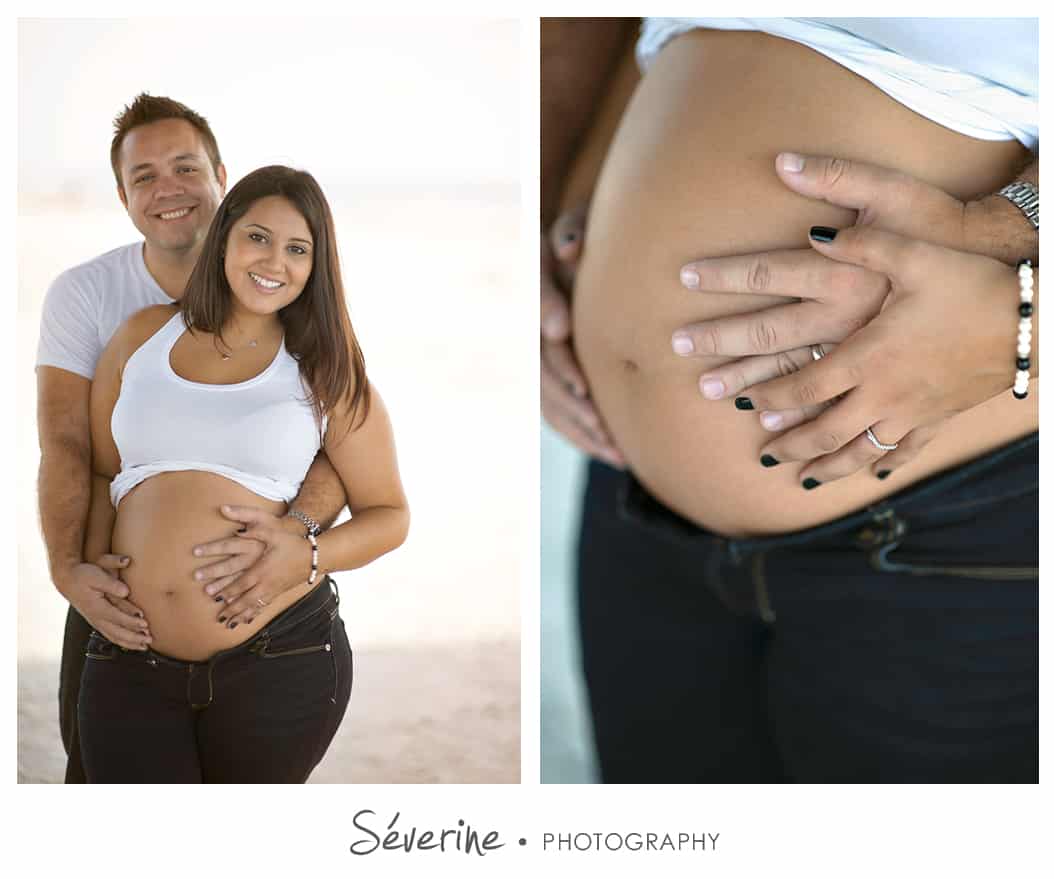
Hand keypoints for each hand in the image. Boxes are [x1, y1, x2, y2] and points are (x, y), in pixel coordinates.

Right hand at [56, 558, 150, 650]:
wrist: (67, 580)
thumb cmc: (83, 575)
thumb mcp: (96, 575)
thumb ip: (111, 584)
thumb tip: (126, 591)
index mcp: (96, 607)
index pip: (117, 617)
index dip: (131, 622)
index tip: (145, 624)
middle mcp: (96, 617)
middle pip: (116, 632)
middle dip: (133, 638)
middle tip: (149, 640)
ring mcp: (96, 621)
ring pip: (114, 636)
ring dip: (129, 643)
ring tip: (145, 646)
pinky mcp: (97, 622)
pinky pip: (111, 635)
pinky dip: (122, 641)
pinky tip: (133, 644)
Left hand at [193, 505, 312, 627]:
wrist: (313, 557)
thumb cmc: (292, 544)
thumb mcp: (274, 533)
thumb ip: (255, 532)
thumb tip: (238, 531)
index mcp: (261, 569)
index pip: (240, 583)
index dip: (226, 590)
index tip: (212, 595)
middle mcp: (266, 583)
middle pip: (245, 599)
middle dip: (230, 609)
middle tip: (218, 616)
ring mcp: (272, 590)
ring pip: (253, 606)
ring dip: (240, 616)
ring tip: (228, 624)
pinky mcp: (278, 593)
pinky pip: (263, 607)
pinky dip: (253, 615)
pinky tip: (246, 621)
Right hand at [541, 205, 624, 467]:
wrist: (568, 248)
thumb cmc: (582, 234)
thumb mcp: (575, 223)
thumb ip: (572, 232)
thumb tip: (568, 252)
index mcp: (536, 299)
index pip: (543, 341)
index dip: (562, 366)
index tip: (584, 389)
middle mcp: (533, 333)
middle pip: (545, 382)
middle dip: (575, 411)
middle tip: (606, 434)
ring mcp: (538, 356)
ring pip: (550, 404)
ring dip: (581, 432)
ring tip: (616, 456)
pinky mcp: (550, 375)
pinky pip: (557, 412)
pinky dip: (581, 434)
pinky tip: (610, 453)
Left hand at [735, 225, 1029, 485]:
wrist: (1033, 321)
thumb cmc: (970, 284)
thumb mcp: (913, 255)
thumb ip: (862, 244)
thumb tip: (815, 234)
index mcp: (867, 356)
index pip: (803, 386)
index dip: (770, 397)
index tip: (746, 403)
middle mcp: (883, 393)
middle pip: (824, 431)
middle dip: (789, 445)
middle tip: (762, 453)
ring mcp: (911, 413)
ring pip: (858, 452)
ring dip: (826, 467)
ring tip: (802, 477)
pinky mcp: (938, 419)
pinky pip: (905, 453)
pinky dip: (883, 467)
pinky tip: (872, 476)